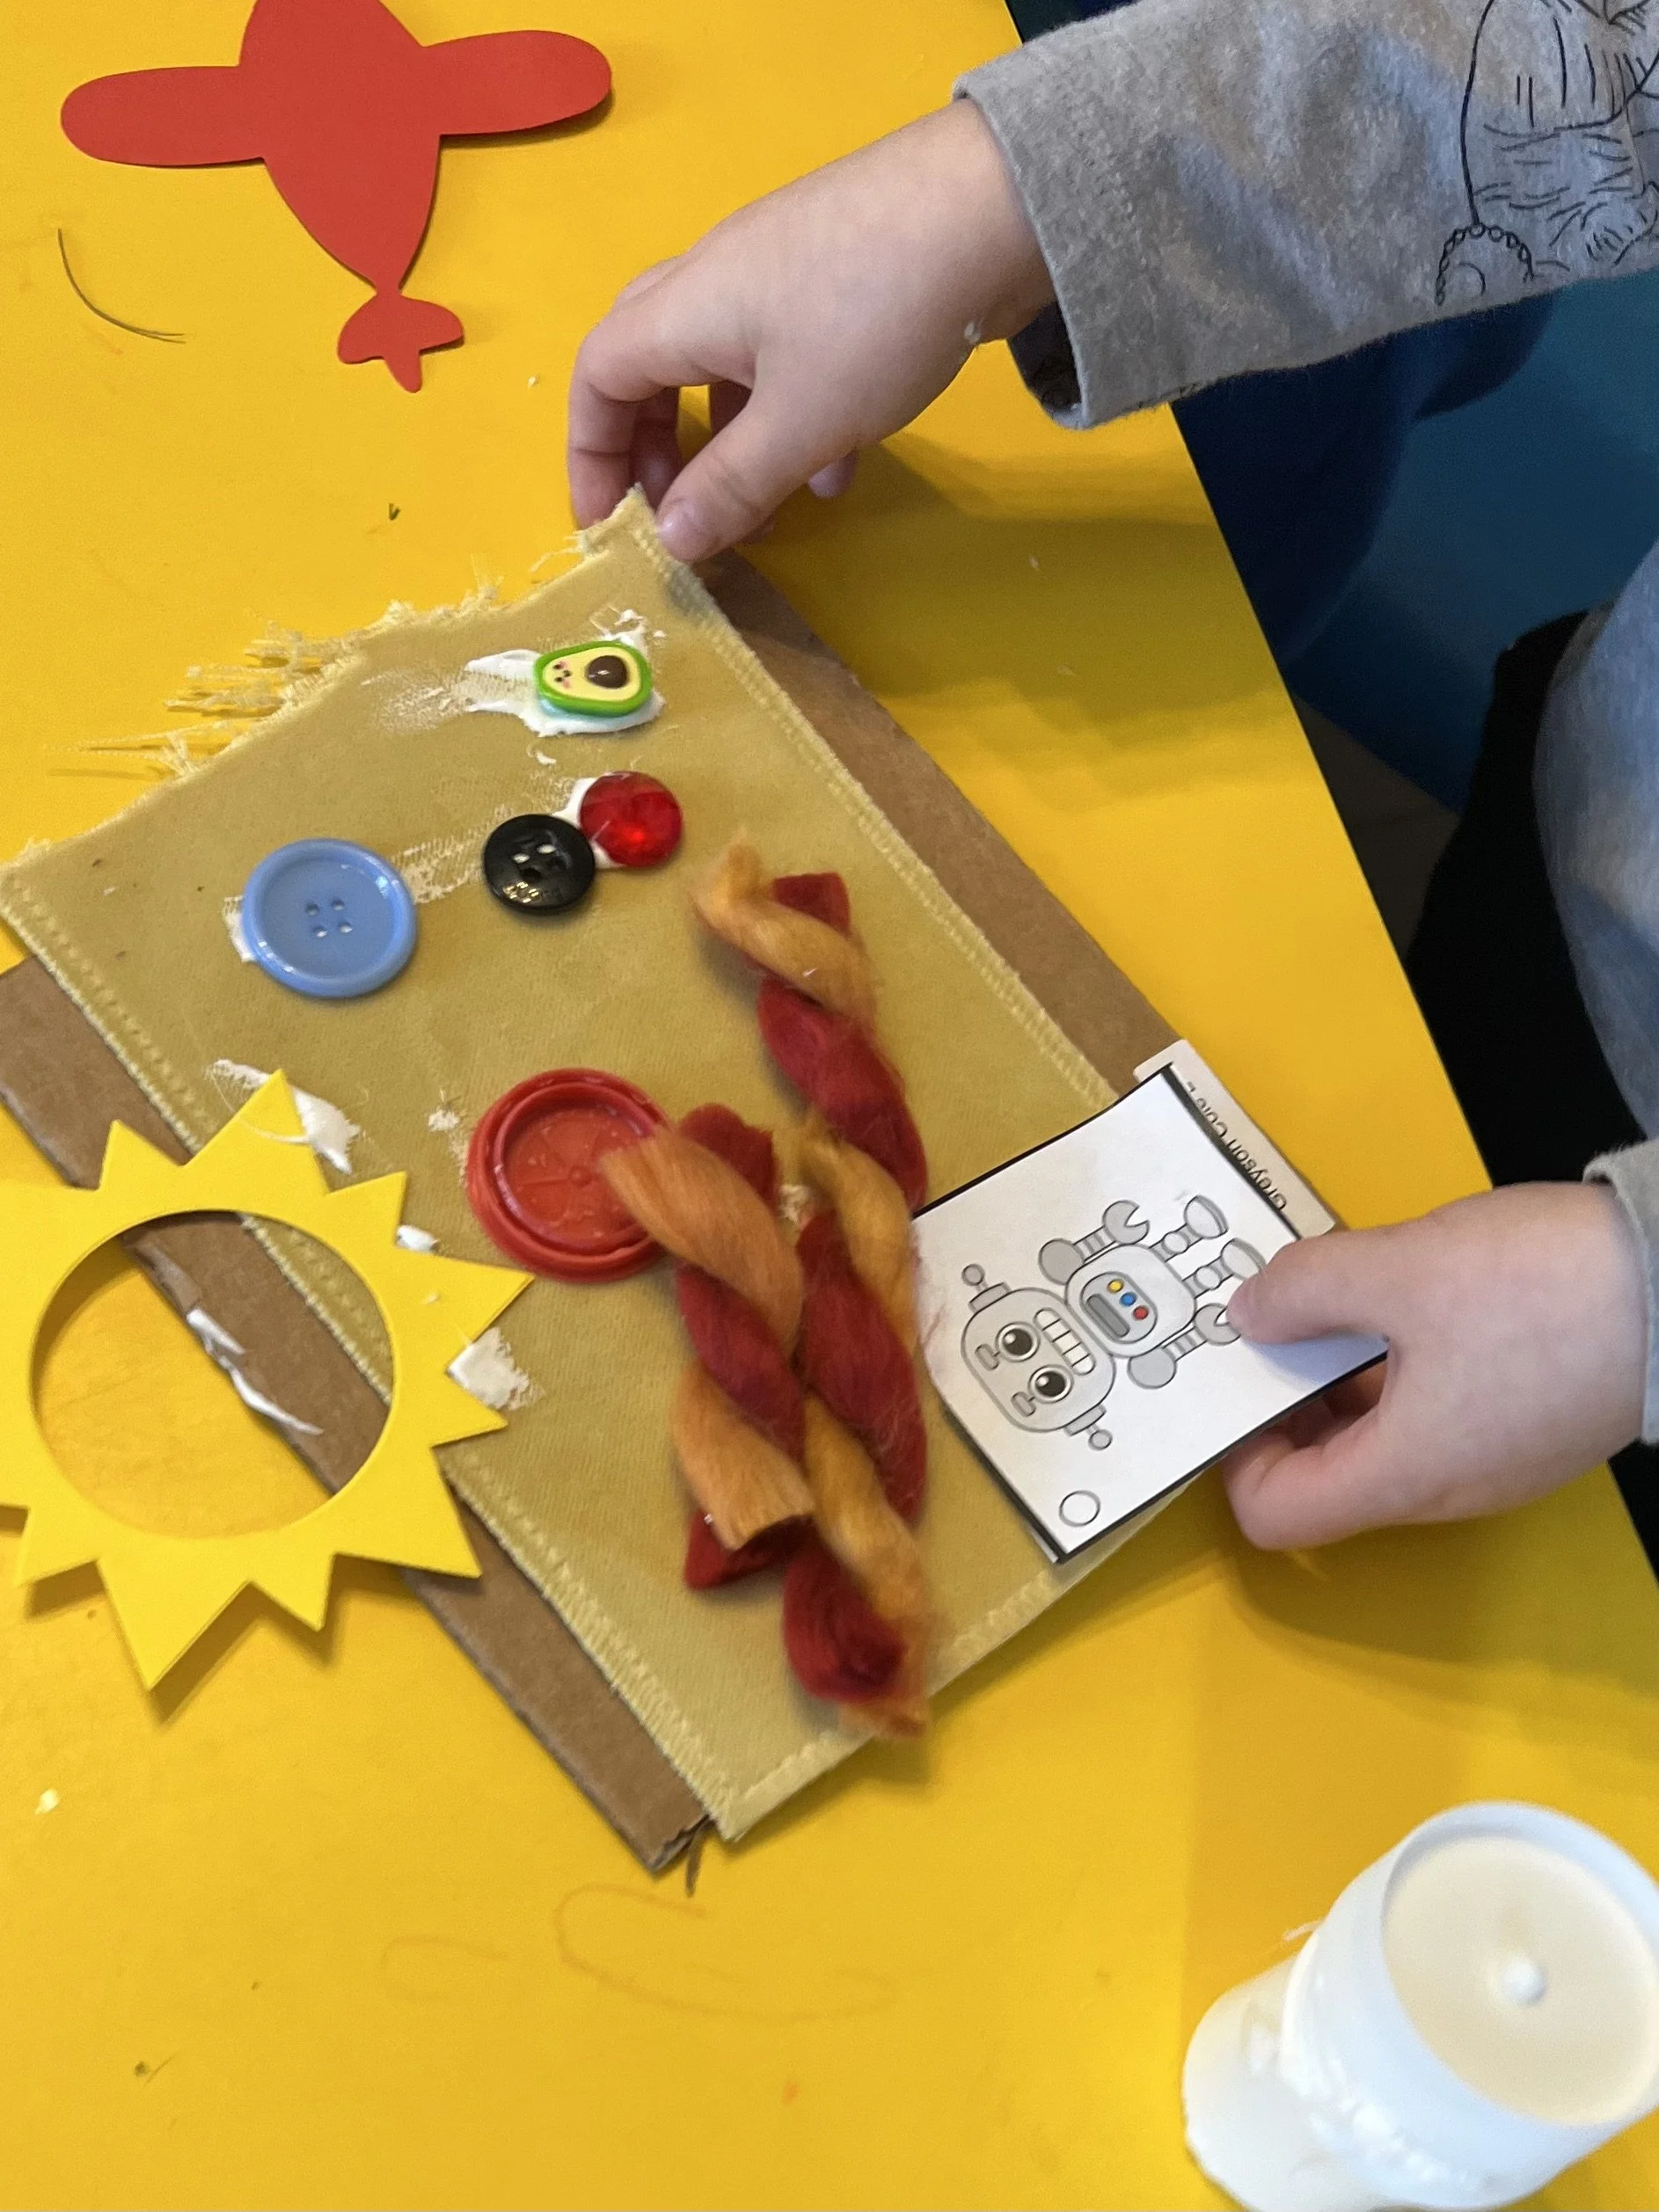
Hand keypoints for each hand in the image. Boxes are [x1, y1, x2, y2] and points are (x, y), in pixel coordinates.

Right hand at [567, 101, 1052, 561]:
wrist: (995, 207)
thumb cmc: (875, 316)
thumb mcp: (799, 421)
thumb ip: (730, 485)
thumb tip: (670, 541)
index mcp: (686, 307)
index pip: (598, 377)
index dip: (591, 455)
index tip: (610, 525)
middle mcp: (719, 278)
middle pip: (652, 364)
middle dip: (656, 447)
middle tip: (677, 511)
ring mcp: (782, 271)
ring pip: (726, 365)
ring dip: (732, 442)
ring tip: (759, 512)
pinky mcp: (842, 276)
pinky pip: (791, 357)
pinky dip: (796, 417)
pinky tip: (837, 472)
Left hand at [1219, 1183, 1645, 1546]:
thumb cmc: (1545, 1288)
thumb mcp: (1401, 1269)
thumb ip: (1306, 1290)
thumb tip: (1248, 1315)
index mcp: (1405, 1473)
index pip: (1276, 1514)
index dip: (1234, 1455)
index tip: (1232, 1382)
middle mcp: (1447, 1487)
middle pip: (1328, 1478)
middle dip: (1282, 1404)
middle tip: (1267, 1324)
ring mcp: (1496, 1458)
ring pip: (1385, 1438)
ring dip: (1342, 1377)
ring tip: (1328, 1297)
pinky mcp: (1532, 1422)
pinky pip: (1437, 1412)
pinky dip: (1399, 1366)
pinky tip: (1402, 1296)